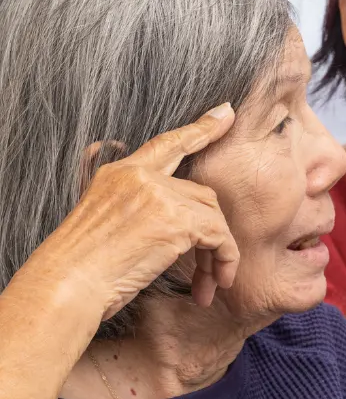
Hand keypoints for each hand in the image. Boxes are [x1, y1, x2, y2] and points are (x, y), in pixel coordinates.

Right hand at [32, 104, 239, 318]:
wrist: (66, 285)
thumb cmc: (81, 268)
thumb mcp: (102, 222)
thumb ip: (133, 208)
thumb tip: (166, 220)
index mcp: (119, 173)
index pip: (166, 144)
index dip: (199, 130)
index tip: (225, 113)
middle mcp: (139, 177)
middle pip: (200, 195)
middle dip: (212, 233)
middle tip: (212, 272)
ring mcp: (158, 196)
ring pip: (213, 217)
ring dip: (218, 254)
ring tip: (211, 284)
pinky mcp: (176, 220)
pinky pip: (219, 237)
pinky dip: (224, 260)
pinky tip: (212, 284)